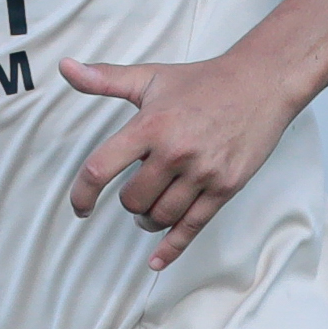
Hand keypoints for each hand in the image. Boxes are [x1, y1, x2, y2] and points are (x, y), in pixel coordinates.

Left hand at [63, 48, 298, 268]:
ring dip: (148, 221)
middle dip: (128, 202)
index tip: (80, 207)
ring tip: (150, 212)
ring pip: (160, 217)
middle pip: (132, 201)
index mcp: (150, 125)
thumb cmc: (204, 81)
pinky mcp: (224, 187)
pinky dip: (171, 248)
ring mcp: (201, 173)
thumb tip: (65, 67)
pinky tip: (156, 261)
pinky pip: (192, 228)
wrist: (262, 83)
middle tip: (136, 193)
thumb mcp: (151, 77)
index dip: (82, 194)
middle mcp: (174, 152)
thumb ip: (105, 79)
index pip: (100, 168)